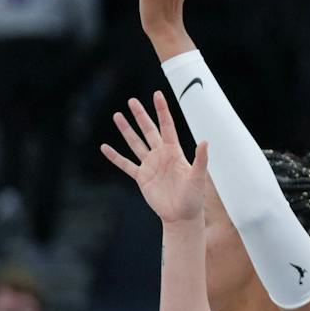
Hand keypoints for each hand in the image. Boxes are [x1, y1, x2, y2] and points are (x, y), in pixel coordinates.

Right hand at [100, 93, 208, 223]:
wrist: (181, 216)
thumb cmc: (193, 197)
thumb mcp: (198, 177)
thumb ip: (200, 159)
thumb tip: (205, 141)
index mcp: (175, 152)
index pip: (167, 126)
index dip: (162, 111)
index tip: (157, 94)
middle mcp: (161, 155)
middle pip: (148, 130)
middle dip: (140, 116)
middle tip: (131, 101)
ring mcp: (150, 165)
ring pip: (135, 143)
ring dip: (126, 130)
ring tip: (117, 115)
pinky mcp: (141, 177)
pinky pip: (125, 164)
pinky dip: (115, 157)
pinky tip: (105, 147)